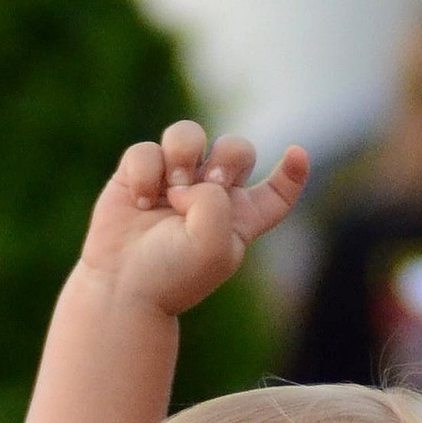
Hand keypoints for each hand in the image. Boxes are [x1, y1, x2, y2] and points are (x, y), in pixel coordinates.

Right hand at [78, 120, 309, 321]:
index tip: (298, 154)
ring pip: (189, 134)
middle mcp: (210, 197)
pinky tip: (140, 202)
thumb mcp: (213, 247)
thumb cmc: (172, 276)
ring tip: (172, 191)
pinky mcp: (138, 175)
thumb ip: (216, 203)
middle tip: (211, 183)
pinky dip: (145, 171)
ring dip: (184, 154)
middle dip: (228, 156)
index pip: (275, 193)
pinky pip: (147, 149)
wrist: (122, 288)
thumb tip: (188, 179)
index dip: (292, 173)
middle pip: (236, 149)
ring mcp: (174, 182)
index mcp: (240, 219)